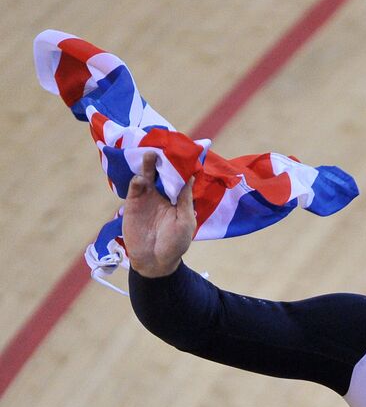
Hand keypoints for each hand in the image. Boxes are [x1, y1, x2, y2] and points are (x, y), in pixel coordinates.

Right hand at [122, 151, 195, 276]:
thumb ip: (186, 199)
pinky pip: (135, 187)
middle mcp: (162, 194)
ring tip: (150, 154)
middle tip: (164, 145)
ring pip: (147, 175)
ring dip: (148, 164)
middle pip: (161, 171)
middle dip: (162, 158)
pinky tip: (141, 178)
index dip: (180, 164)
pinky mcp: (133, 203)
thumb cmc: (175, 244)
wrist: (154, 262)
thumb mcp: (186, 221)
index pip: (179, 176)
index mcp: (177, 198)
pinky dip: (137, 180)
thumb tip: (192, 175)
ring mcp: (147, 197)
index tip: (184, 149)